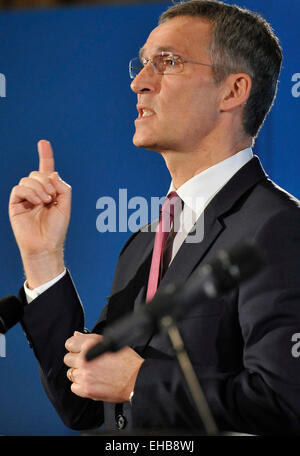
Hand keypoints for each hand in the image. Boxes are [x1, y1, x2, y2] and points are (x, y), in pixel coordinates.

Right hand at [9, 140, 70, 286]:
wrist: (45, 245)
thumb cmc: (56, 228)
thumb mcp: (66, 205)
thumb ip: (63, 187)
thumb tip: (52, 174)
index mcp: (49, 191)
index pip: (46, 170)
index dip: (45, 155)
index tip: (43, 142)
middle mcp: (36, 192)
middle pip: (37, 173)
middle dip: (46, 181)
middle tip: (51, 196)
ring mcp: (25, 197)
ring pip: (28, 179)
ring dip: (39, 188)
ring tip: (45, 202)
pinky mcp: (16, 204)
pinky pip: (19, 188)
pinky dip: (30, 193)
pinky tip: (37, 202)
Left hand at [64, 332, 143, 402]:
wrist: (136, 379)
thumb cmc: (127, 361)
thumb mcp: (110, 342)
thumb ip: (90, 339)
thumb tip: (77, 335)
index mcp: (90, 345)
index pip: (69, 343)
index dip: (75, 347)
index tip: (79, 350)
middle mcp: (85, 359)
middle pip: (68, 359)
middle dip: (76, 360)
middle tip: (88, 362)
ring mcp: (84, 375)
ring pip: (70, 373)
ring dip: (78, 373)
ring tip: (92, 372)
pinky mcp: (86, 390)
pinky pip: (73, 387)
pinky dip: (80, 385)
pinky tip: (91, 381)